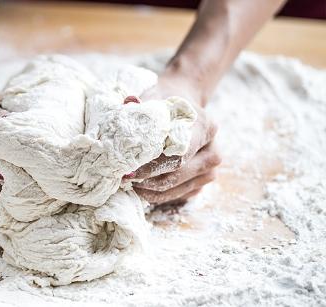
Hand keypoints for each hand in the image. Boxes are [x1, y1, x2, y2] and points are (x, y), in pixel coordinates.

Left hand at [130, 74, 221, 206]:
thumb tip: (129, 103)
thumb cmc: (165, 104)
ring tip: (128, 184)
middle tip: (123, 179)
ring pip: (177, 189)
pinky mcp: (202, 182)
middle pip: (178, 175)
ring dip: (150, 190)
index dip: (152, 167)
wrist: (183, 109)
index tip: (128, 171)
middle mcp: (213, 151)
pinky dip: (157, 194)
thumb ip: (142, 104)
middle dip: (147, 180)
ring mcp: (211, 170)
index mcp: (205, 127)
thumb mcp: (154, 99)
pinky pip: (178, 195)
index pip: (178, 155)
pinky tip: (140, 188)